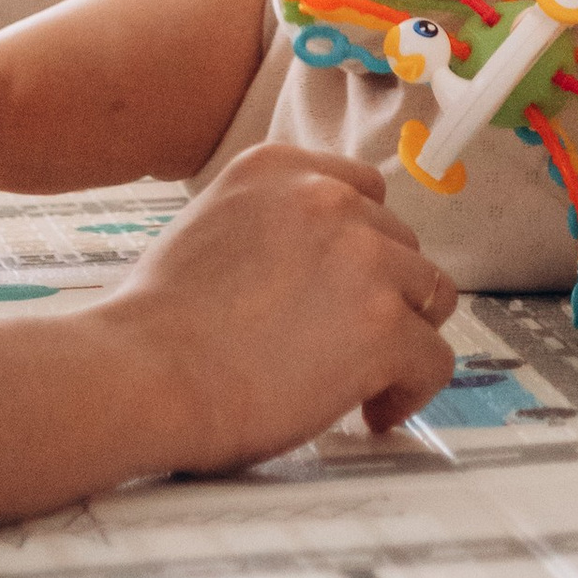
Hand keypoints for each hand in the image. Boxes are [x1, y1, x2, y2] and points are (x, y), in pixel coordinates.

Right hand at [104, 146, 457, 463]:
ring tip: (362, 379)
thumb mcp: (211, 227)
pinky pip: (434, 360)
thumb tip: (314, 266)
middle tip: (346, 342)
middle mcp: (329, 198)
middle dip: (382, 294)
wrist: (144, 375)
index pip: (363, 191)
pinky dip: (410, 391)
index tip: (346, 286)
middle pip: (400, 243)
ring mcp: (364, 259)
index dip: (361, 246)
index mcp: (280, 166)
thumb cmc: (157, 324)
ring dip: (402, 336)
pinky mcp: (384, 327)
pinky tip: (371, 411)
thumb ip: (273, 226)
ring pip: (429, 295)